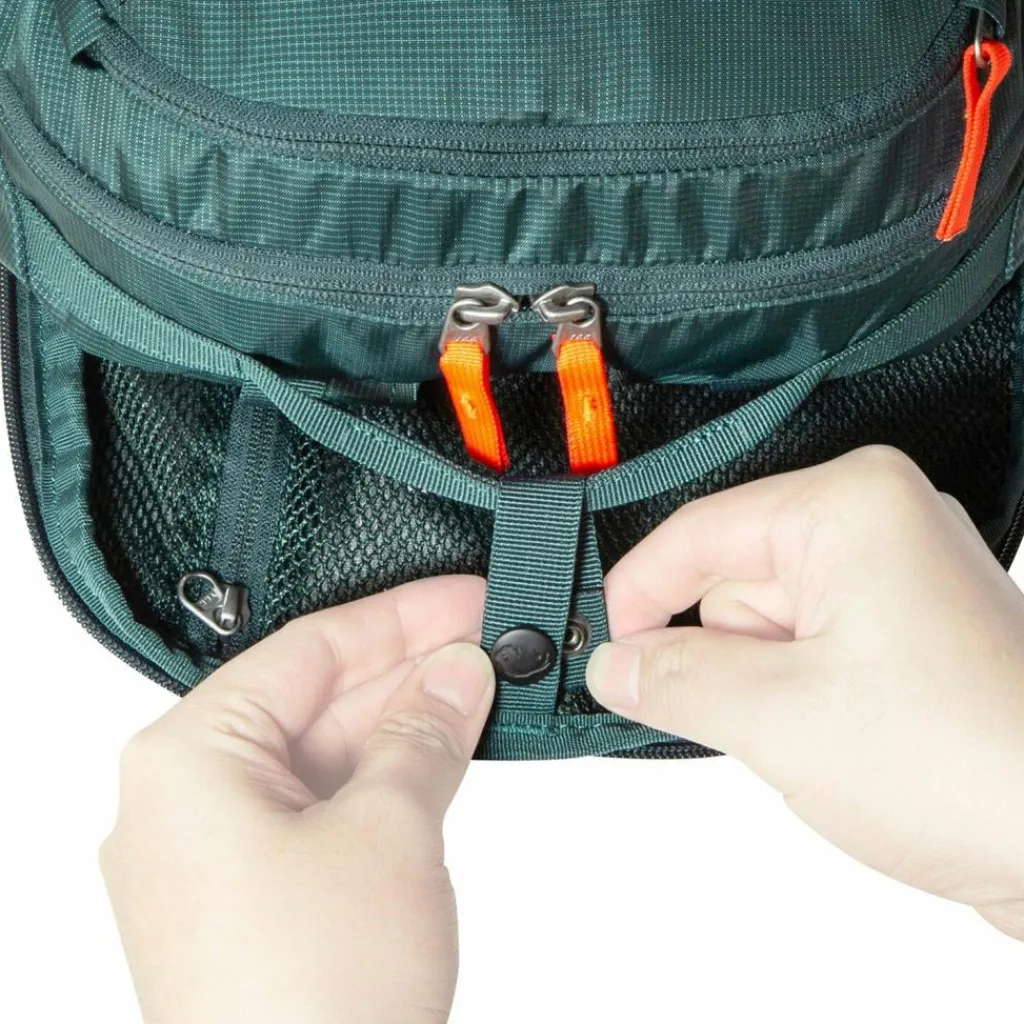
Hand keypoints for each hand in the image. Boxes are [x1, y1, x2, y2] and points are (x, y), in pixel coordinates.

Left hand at [100, 576, 492, 1023]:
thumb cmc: (313, 999)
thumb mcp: (390, 830)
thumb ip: (426, 732)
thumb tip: (459, 672)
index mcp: (187, 759)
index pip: (307, 649)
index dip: (400, 617)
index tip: (465, 598)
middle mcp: (186, 800)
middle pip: (313, 698)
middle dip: (407, 670)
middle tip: (488, 639)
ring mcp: (215, 856)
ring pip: (321, 755)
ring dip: (401, 726)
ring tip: (481, 689)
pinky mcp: (250, 901)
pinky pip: (319, 809)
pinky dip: (382, 782)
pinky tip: (441, 755)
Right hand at [588, 446, 1023, 938]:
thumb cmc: (973, 765)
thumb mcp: (779, 718)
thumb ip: (674, 680)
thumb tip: (615, 663)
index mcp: (849, 507)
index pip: (697, 533)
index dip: (639, 596)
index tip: (609, 656)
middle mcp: (878, 525)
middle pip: (729, 581)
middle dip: (723, 658)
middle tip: (767, 719)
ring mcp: (895, 580)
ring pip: (762, 626)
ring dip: (763, 688)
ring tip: (824, 739)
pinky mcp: (903, 633)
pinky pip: (804, 650)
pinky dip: (794, 697)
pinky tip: (839, 740)